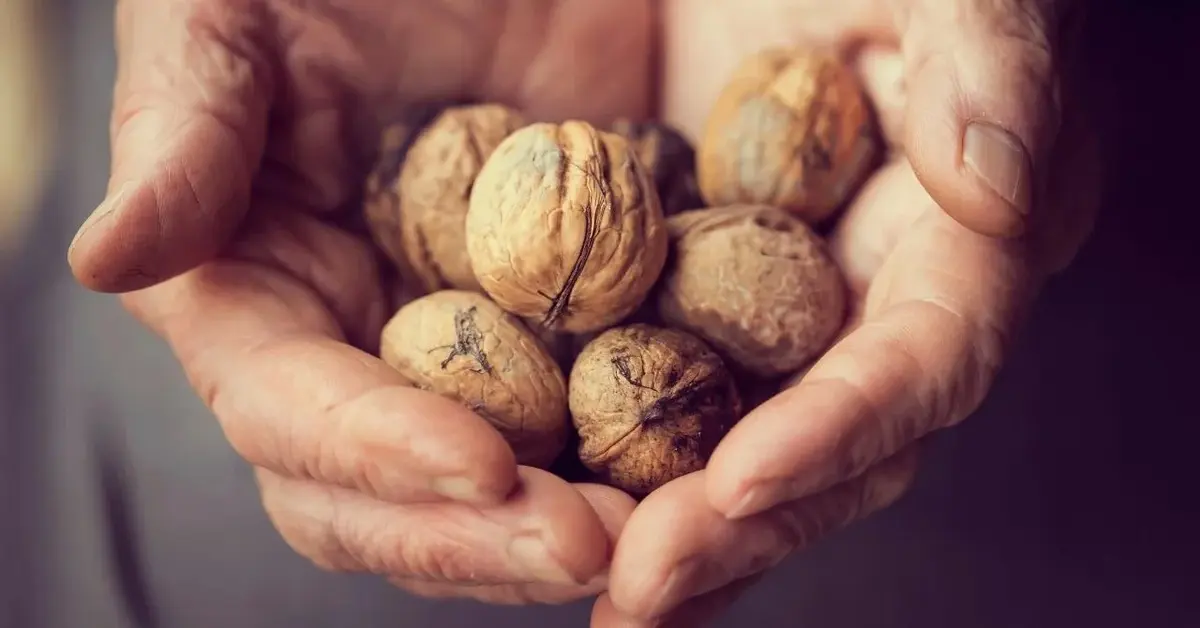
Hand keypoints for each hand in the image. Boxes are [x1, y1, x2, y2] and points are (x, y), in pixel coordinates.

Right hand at [67, 0, 658, 604]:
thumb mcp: (235, 16)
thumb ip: (182, 134)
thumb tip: (107, 258)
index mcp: (261, 294)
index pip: (294, 412)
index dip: (377, 451)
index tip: (481, 465)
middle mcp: (362, 349)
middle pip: (394, 496)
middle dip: (479, 537)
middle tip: (583, 547)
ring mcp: (471, 351)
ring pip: (505, 490)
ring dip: (573, 528)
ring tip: (658, 537)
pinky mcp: (570, 330)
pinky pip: (605, 421)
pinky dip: (650, 464)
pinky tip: (713, 477)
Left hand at [594, 0, 1099, 624]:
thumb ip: (993, 64)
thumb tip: (995, 184)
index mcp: (959, 236)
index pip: (921, 359)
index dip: (842, 427)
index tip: (742, 480)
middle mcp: (875, 303)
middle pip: (829, 448)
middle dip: (741, 526)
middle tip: (641, 587)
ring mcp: (788, 317)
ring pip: (746, 451)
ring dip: (679, 535)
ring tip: (603, 594)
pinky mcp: (703, 306)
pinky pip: (673, 405)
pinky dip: (628, 475)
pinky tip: (564, 520)